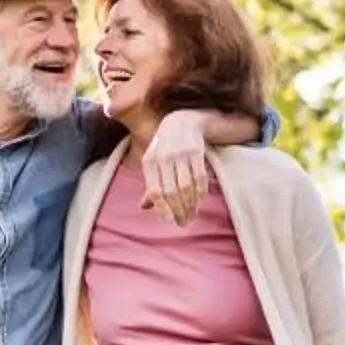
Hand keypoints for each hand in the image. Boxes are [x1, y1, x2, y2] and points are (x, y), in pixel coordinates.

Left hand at [139, 108, 214, 226]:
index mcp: (149, 162)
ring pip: (186, 187)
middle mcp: (163, 157)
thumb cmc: (164, 147)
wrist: (182, 122)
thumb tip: (143, 207)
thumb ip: (150, 184)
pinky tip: (199, 201)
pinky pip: (199, 177)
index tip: (170, 219)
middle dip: (178, 210)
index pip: (155, 191)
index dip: (163, 208)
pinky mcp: (196, 151)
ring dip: (190, 204)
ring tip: (191, 214)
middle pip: (171, 192)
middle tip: (183, 222)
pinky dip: (200, 193)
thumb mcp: (153, 162)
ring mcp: (180, 154)